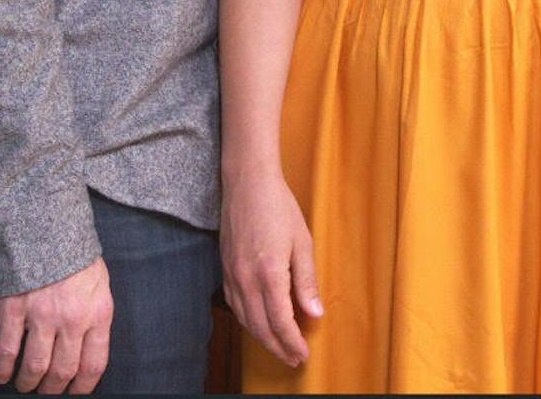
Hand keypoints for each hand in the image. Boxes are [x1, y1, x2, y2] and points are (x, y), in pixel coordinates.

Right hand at [0, 257, 112, 393]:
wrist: (47, 226)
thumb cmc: (75, 256)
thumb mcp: (99, 284)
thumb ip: (95, 316)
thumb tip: (88, 351)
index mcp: (98, 313)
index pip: (93, 365)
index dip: (83, 388)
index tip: (74, 393)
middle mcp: (72, 319)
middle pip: (63, 372)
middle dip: (53, 389)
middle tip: (47, 391)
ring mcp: (42, 315)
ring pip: (35, 367)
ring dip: (29, 383)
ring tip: (25, 385)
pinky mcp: (15, 308)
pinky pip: (8, 349)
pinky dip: (3, 368)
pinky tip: (2, 375)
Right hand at [221, 169, 322, 367]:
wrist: (248, 181)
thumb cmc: (278, 206)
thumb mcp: (302, 241)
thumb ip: (307, 281)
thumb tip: (315, 314)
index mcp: (269, 273)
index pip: (281, 322)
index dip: (292, 343)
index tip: (303, 354)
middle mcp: (246, 278)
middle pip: (261, 328)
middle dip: (278, 348)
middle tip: (293, 358)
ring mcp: (232, 273)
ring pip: (245, 319)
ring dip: (262, 338)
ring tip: (279, 346)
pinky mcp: (225, 267)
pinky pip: (234, 304)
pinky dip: (247, 320)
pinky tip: (257, 321)